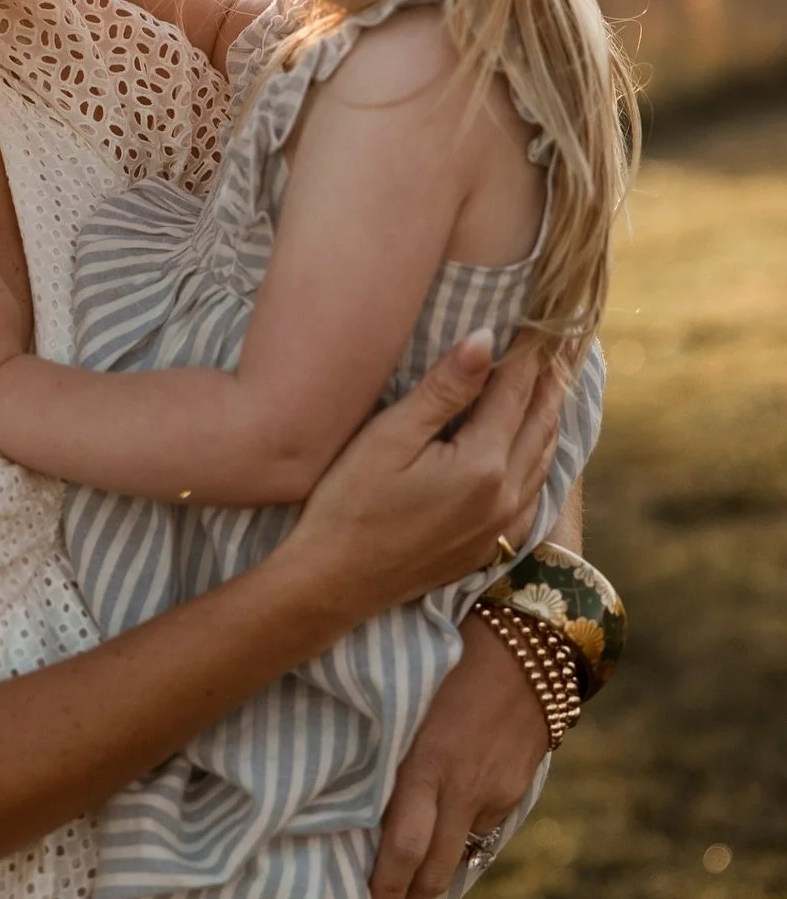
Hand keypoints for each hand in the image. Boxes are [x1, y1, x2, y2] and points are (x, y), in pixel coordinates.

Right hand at [282, 329, 564, 622]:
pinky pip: (535, 489)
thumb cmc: (349, 504)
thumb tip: (486, 339)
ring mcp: (502, 525)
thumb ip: (443, 390)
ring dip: (551, 412)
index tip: (540, 315)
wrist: (334, 583)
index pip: (516, 390)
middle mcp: (505, 496)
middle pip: (541, 420)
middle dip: (551, 375)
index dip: (528, 349)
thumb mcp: (389, 438)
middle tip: (563, 336)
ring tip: (557, 377)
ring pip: (544, 455)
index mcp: (483, 464)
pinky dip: (542, 454)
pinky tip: (537, 442)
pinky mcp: (490, 544)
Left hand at [368, 611, 547, 898]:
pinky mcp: (515, 789)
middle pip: (433, 871)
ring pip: (458, 854)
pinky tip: (442, 843)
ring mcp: (494, 792)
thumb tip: (341, 774)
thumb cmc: (450, 649)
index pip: (402, 848)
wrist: (535, 638)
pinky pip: (480, 826)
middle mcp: (462, 787)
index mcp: (426, 762)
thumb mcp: (406, 692)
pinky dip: (458, 839)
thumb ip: (381, 737)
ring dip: (432, 880)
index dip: (384, 894)